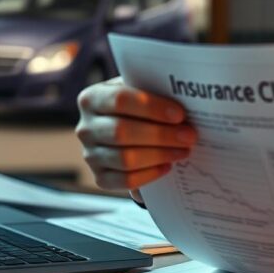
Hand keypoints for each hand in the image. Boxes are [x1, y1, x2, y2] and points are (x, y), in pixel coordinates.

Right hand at [75, 76, 196, 191]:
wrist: (127, 129)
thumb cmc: (139, 107)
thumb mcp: (141, 91)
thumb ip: (155, 92)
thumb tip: (187, 102)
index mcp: (92, 99)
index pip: (119, 100)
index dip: (152, 107)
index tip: (179, 114)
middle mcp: (85, 128)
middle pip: (122, 132)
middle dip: (161, 135)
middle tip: (189, 136)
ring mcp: (90, 155)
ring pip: (125, 158)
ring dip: (160, 155)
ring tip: (183, 150)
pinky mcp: (99, 177)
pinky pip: (125, 180)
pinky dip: (150, 174)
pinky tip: (167, 165)